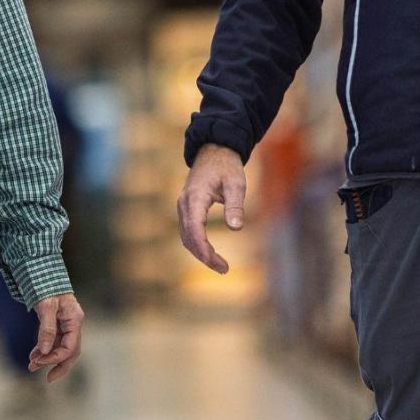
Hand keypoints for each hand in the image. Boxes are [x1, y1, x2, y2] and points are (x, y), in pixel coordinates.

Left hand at [28, 293, 83, 382]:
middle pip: (70, 351)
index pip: (70, 347)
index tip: (39, 362)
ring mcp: (67, 324)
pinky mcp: (58, 323)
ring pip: (60, 347)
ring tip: (31, 366)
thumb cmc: (47, 286)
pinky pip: (53, 341)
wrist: (43, 272)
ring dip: (47, 358)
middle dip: (57, 365)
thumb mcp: (46, 306)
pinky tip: (33, 355)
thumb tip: (44, 350)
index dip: (55, 358)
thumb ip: (46, 329)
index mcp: (75, 320)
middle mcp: (73, 324)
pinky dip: (44, 349)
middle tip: (47, 379)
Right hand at [177, 143, 246, 274]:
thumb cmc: (226, 166)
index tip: (220, 264)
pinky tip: (210, 252)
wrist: (214, 150)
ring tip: (220, 265)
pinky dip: (197, 244)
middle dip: (204, 256)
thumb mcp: (236, 183)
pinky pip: (187, 231)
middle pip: (189, 237)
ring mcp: (183, 205)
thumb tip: (236, 228)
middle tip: (224, 269)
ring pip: (186, 236)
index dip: (205, 250)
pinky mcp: (186, 208)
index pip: (195, 230)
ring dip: (200, 252)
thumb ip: (235, 205)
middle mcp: (184, 203)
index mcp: (195, 197)